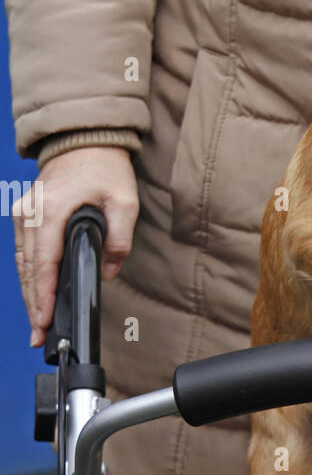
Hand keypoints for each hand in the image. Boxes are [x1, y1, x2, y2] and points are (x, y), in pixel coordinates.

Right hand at [13, 146, 138, 347]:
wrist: (83, 138)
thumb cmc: (104, 167)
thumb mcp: (125, 201)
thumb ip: (119, 239)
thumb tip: (109, 271)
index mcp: (52, 211)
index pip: (43, 263)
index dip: (42, 296)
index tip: (43, 320)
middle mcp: (31, 213)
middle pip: (28, 269)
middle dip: (33, 304)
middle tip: (38, 336)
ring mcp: (24, 213)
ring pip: (23, 263)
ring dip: (28, 293)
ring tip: (36, 323)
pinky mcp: (25, 214)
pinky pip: (23, 251)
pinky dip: (28, 275)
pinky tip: (35, 295)